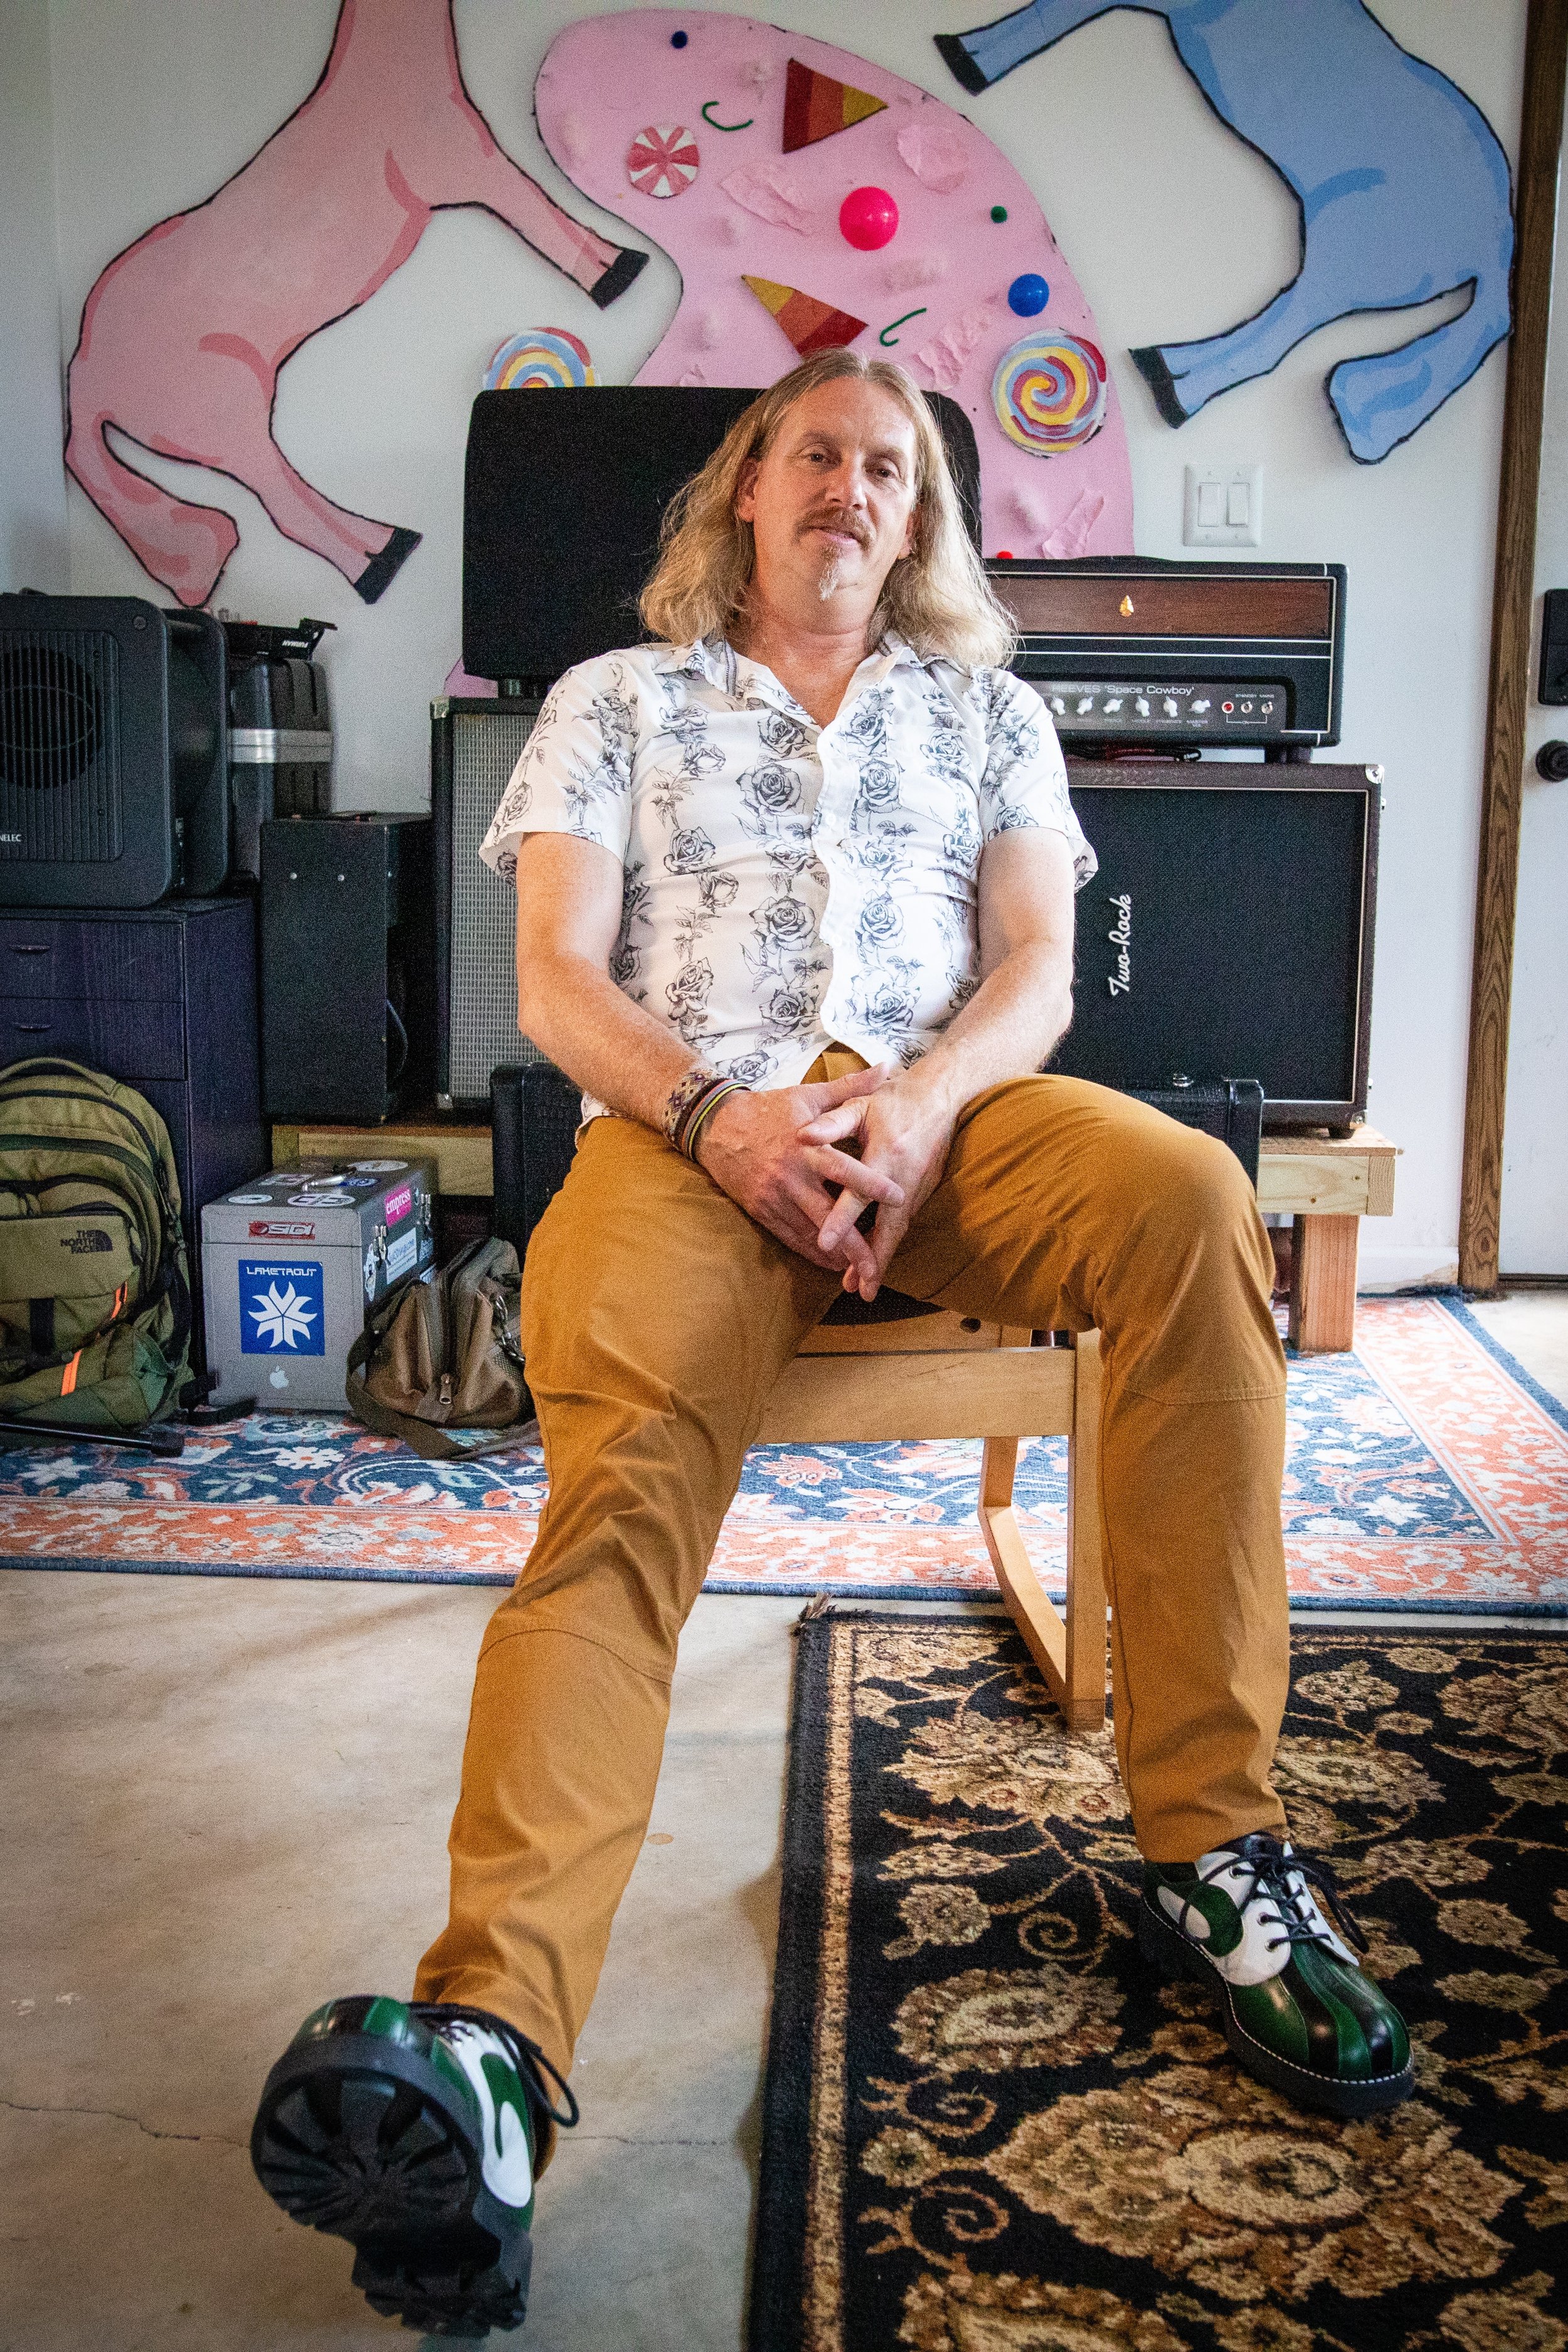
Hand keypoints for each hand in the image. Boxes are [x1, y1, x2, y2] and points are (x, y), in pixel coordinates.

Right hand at [695, 1066, 905, 1285]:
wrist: (715, 1126)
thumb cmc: (769, 1110)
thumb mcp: (808, 1095)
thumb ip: (850, 1088)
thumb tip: (887, 1068)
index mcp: (807, 1147)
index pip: (845, 1169)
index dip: (871, 1185)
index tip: (898, 1198)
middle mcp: (792, 1177)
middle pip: (828, 1215)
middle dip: (855, 1243)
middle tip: (879, 1262)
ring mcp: (775, 1198)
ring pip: (810, 1234)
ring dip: (836, 1255)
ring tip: (861, 1271)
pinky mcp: (762, 1211)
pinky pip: (790, 1238)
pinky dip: (812, 1253)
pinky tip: (831, 1264)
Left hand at [797, 1072, 957, 1299]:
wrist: (941, 1095)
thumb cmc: (894, 1099)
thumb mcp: (860, 1106)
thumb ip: (831, 1123)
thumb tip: (801, 1136)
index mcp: (885, 1154)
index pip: (859, 1193)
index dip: (842, 1219)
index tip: (825, 1244)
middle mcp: (904, 1176)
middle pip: (888, 1226)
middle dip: (874, 1259)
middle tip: (860, 1289)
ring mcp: (918, 1185)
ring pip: (899, 1230)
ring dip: (882, 1258)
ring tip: (865, 1286)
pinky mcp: (925, 1189)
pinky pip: (905, 1223)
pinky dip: (891, 1244)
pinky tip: (878, 1262)